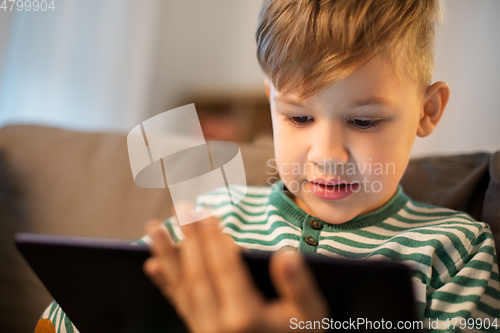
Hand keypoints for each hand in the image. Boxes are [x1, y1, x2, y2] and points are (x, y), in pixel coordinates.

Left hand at [143, 208, 328, 332]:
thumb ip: (298, 286)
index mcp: (245, 317)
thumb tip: (287, 254)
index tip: (206, 212)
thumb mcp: (309, 316)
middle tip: (182, 207)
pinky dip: (165, 283)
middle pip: (199, 272)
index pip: (224, 268)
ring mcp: (204, 330)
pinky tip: (153, 265)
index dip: (214, 238)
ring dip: (167, 254)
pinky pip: (178, 304)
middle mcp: (218, 324)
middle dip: (190, 237)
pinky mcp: (199, 332)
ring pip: (182, 286)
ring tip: (154, 228)